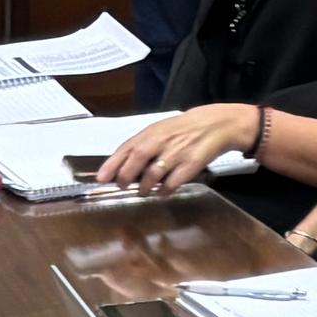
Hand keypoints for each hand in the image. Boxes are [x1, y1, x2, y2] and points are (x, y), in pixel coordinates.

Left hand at [102, 104, 250, 190]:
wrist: (215, 124)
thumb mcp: (160, 131)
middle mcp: (161, 141)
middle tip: (121, 186)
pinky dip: (163, 191)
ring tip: (143, 192)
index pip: (126, 148)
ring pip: (152, 175)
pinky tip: (161, 192)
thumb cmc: (183, 129)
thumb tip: (121, 167)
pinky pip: (172, 183)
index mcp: (151, 132)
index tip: (101, 179)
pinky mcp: (191, 165)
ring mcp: (176, 153)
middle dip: (125, 176)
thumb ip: (142, 146)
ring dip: (144, 187)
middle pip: (136, 160)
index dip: (111, 165)